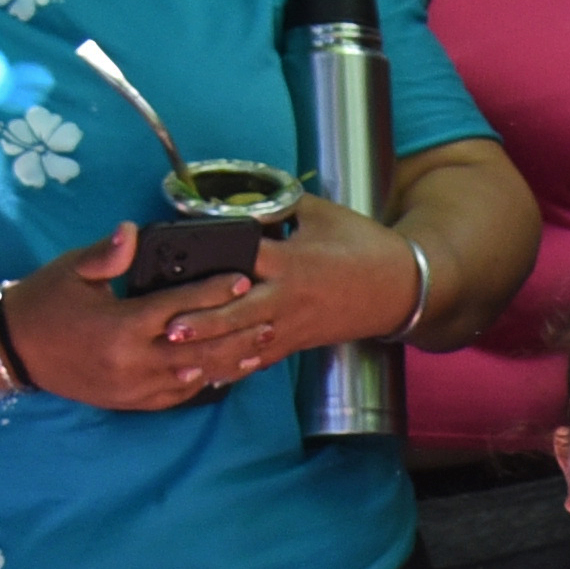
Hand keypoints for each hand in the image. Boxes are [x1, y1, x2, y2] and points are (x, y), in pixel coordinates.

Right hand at [0, 226, 240, 408]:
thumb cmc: (45, 301)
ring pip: (193, 376)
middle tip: (269, 319)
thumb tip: (133, 229)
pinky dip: (204, 384)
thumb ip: (108, 254)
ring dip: (228, 363)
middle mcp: (132, 361)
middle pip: (199, 348)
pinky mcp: (129, 402)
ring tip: (260, 349)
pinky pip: (176, 396)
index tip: (243, 279)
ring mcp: (132, 387)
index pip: (180, 307)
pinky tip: (225, 372)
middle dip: (236, 334)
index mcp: (120, 325)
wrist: (13, 348)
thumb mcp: (72, 270)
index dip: (214, 292)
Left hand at [155, 189, 426, 382]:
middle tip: (168, 326)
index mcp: (293, 261)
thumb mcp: (323, 214)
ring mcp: (293, 325)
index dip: (216, 258)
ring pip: (246, 344)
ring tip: (178, 356)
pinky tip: (208, 375)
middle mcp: (289, 297)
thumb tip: (243, 194)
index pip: (247, 258)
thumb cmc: (364, 247)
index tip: (183, 259)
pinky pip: (262, 359)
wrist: (401, 289)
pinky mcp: (298, 342)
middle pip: (238, 313)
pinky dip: (235, 368)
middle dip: (203, 322)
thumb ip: (281, 204)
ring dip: (212, 352)